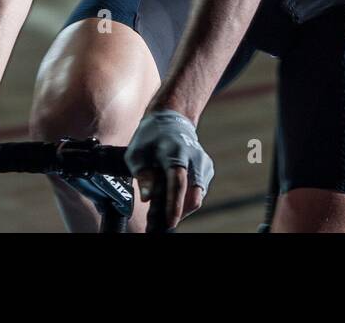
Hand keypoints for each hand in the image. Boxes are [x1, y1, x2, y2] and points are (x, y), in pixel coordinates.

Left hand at [124, 110, 212, 230]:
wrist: (171, 120)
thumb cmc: (150, 138)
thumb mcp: (137, 153)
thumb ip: (142, 174)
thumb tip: (148, 198)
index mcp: (175, 151)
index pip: (178, 182)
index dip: (174, 204)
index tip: (170, 222)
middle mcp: (194, 157)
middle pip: (193, 194)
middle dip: (179, 212)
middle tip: (161, 223)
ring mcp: (204, 163)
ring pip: (196, 197)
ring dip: (182, 207)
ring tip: (163, 210)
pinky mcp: (208, 169)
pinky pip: (198, 192)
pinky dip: (186, 199)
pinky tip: (173, 197)